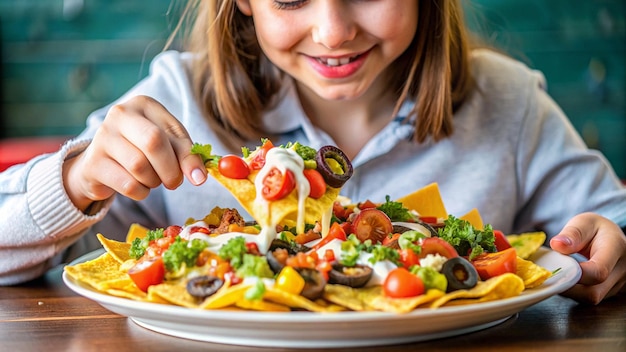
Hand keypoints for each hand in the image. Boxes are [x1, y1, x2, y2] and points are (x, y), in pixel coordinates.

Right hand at [62, 95, 207, 210]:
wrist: (103, 164)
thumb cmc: (143, 149)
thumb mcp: (169, 144)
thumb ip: (186, 155)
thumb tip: (199, 177)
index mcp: (143, 104)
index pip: (172, 131)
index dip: (188, 157)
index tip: (199, 177)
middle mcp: (120, 114)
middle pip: (153, 143)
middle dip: (170, 170)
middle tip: (174, 182)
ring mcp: (102, 137)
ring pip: (139, 166)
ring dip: (154, 181)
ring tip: (151, 179)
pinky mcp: (93, 164)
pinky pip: (127, 185)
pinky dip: (140, 192)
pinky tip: (138, 186)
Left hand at [550, 212, 625, 303]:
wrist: (612, 238)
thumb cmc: (596, 229)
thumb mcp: (584, 222)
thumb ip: (572, 233)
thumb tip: (557, 245)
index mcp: (616, 249)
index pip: (598, 271)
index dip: (574, 274)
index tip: (555, 267)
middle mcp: (621, 271)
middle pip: (593, 292)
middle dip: (567, 287)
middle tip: (547, 275)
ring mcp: (617, 284)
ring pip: (590, 298)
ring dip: (569, 291)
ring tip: (555, 275)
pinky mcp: (609, 292)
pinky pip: (589, 297)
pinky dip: (573, 291)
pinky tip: (563, 279)